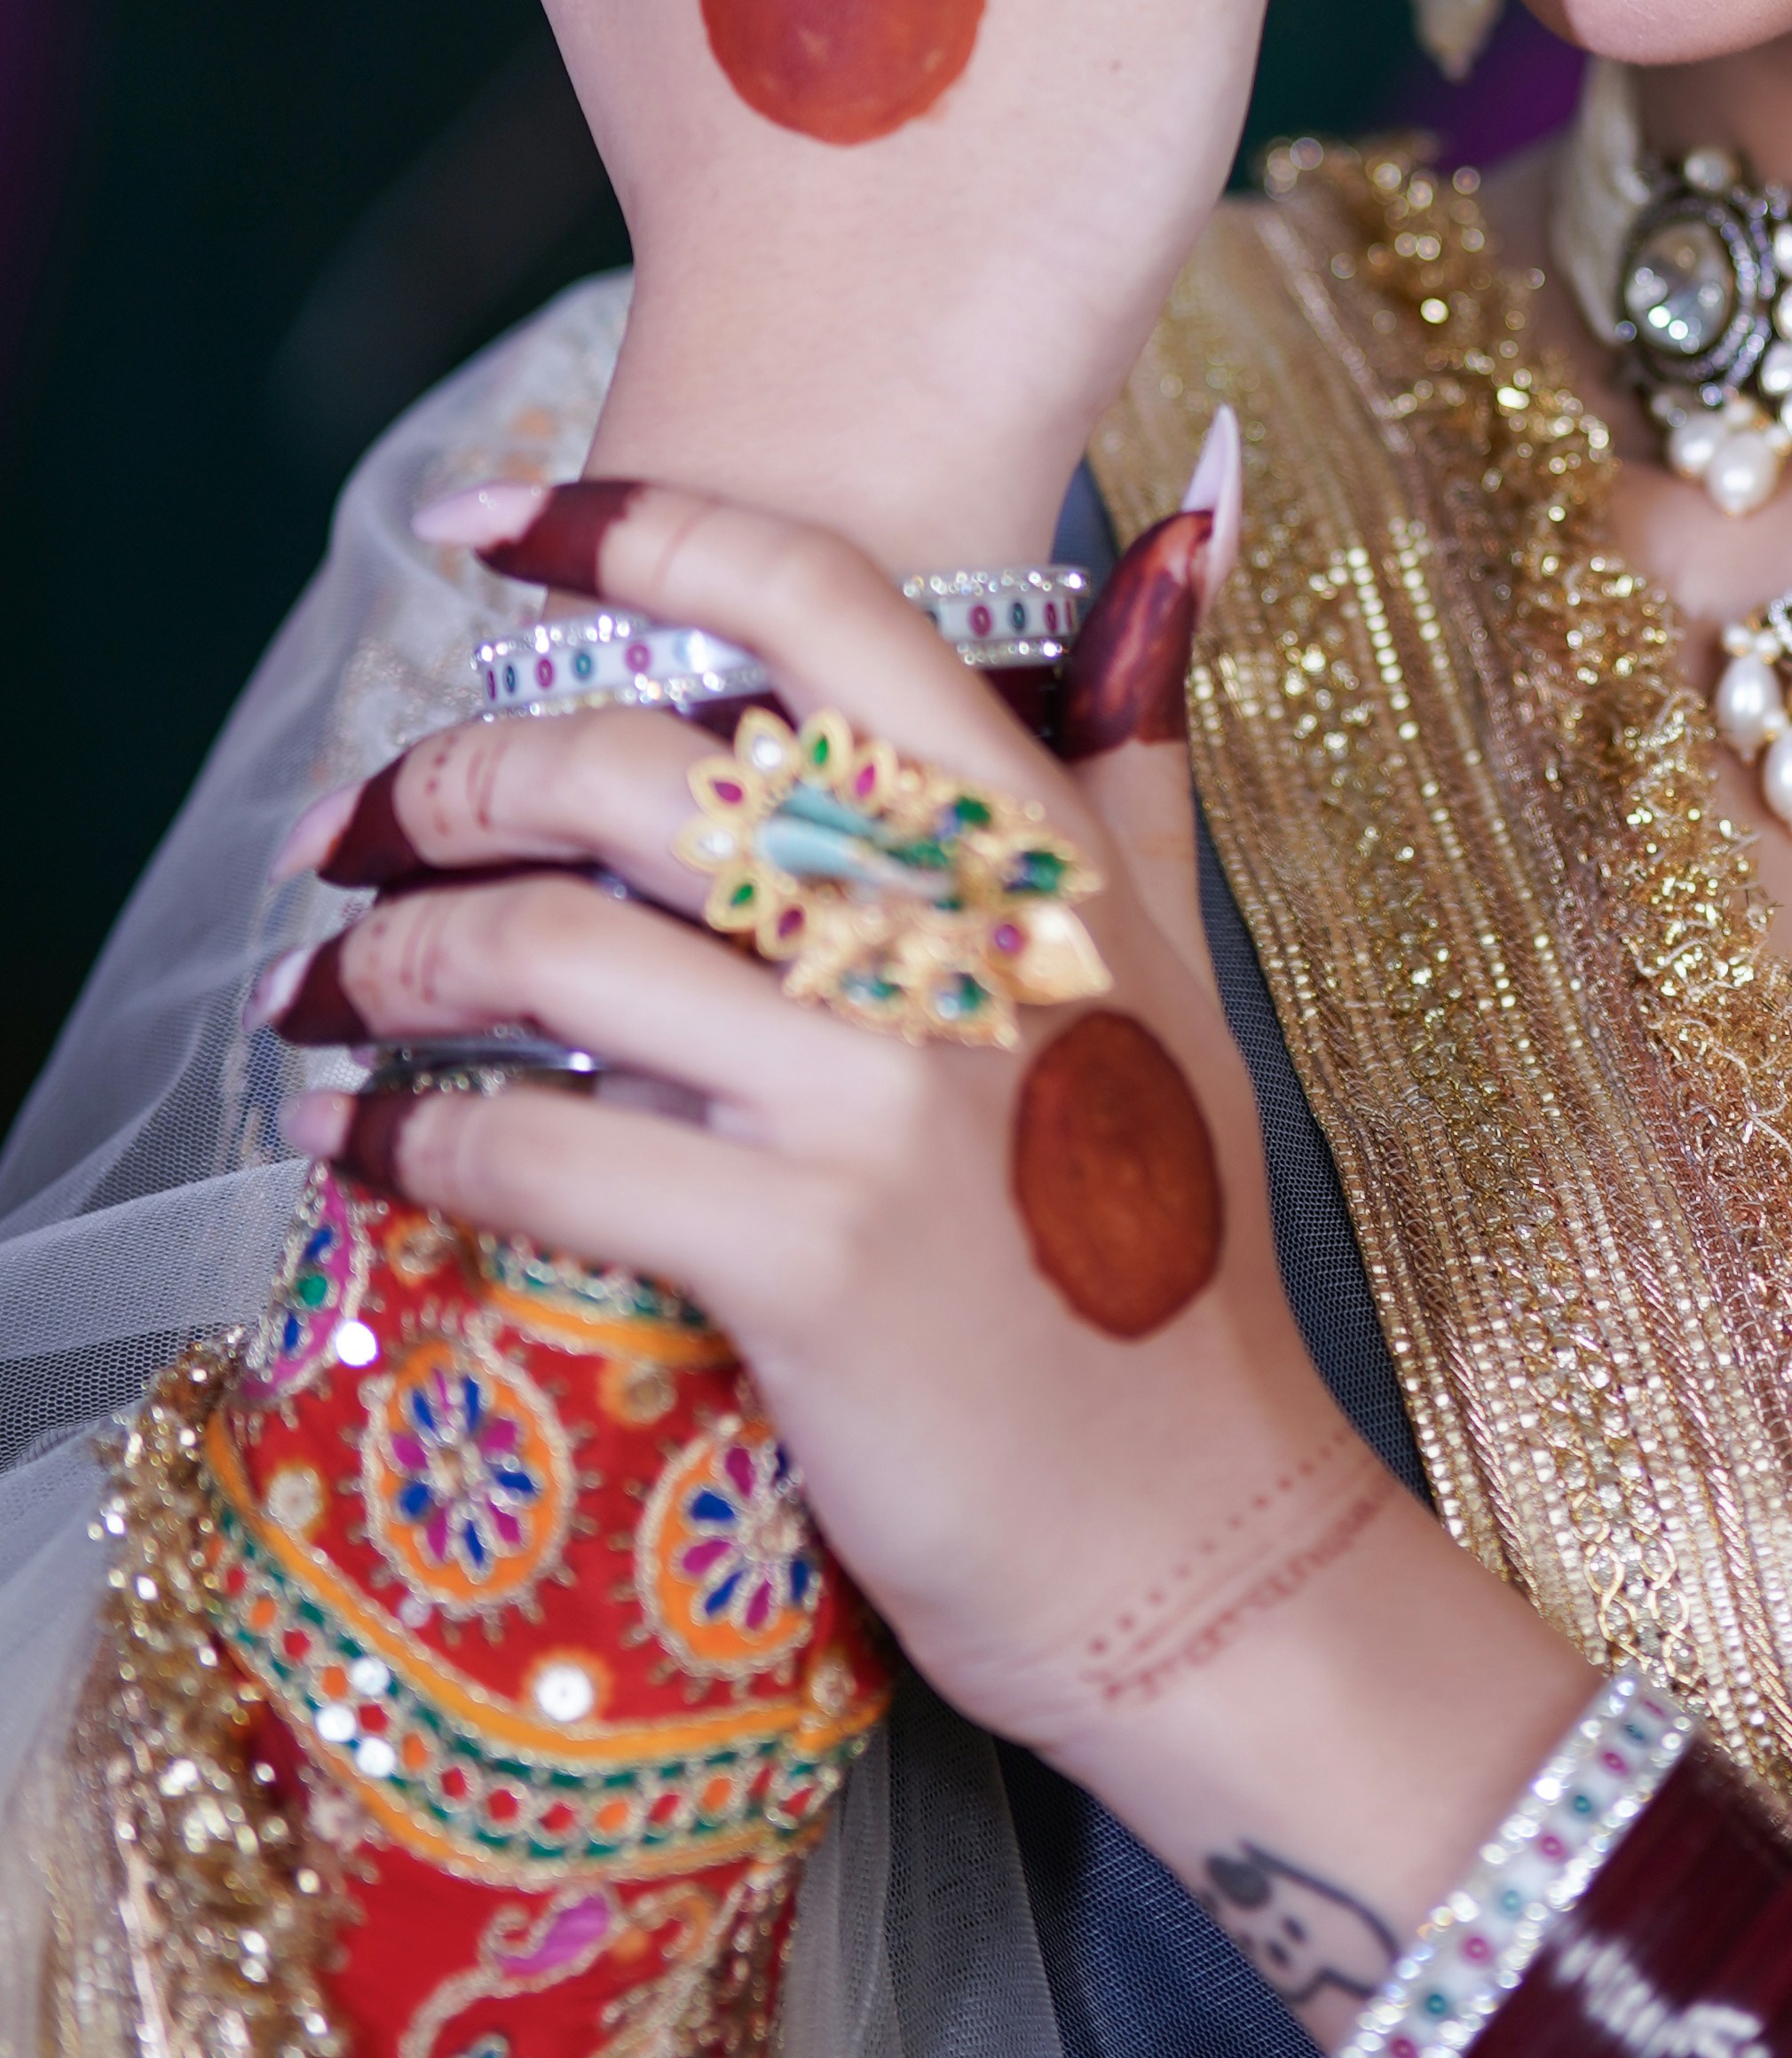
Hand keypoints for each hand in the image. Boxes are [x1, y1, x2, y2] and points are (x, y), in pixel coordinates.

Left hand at [266, 481, 1579, 1925]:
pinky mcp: (805, 1259)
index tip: (483, 523)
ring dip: (390, 962)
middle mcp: (963, 941)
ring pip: (557, 949)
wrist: (1202, 1535)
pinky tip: (360, 1147)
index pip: (820, 603)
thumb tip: (1184, 522)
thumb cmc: (1171, 1258)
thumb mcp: (1177, 972)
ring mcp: (885, 1096)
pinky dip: (410, 1143)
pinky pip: (538, 1153)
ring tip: (323, 988)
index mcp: (1045, 852)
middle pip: (637, 762)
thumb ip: (1139, 751)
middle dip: (450, 776)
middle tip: (362, 826)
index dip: (632, 532)